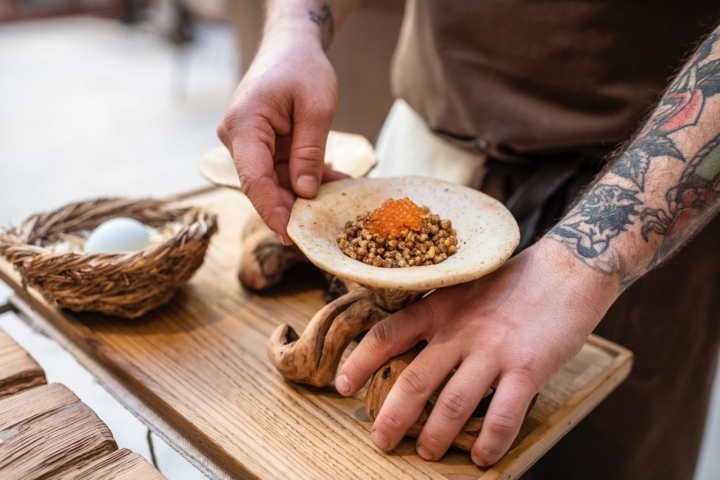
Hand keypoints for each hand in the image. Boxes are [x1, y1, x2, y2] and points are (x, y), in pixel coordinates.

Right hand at [218, 34, 346, 243]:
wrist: (291, 46)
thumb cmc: (302, 68)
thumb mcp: (317, 108)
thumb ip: (310, 152)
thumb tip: (305, 193)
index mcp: (244, 126)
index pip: (254, 180)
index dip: (272, 211)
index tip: (291, 236)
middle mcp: (238, 138)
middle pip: (262, 186)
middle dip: (291, 208)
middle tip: (320, 228)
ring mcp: (248, 143)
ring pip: (274, 182)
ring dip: (304, 194)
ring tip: (336, 201)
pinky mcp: (261, 146)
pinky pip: (282, 170)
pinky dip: (306, 178)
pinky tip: (333, 184)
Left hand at [335, 239, 617, 464]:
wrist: (569, 270)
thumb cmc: (514, 280)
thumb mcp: (464, 287)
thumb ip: (439, 315)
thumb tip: (413, 347)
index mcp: (440, 307)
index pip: (388, 335)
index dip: (360, 362)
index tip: (342, 386)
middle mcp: (460, 330)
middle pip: (415, 380)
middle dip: (392, 416)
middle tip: (381, 440)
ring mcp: (494, 350)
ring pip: (452, 404)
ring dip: (435, 437)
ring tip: (427, 453)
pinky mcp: (528, 368)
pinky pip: (502, 416)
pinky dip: (490, 443)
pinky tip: (483, 458)